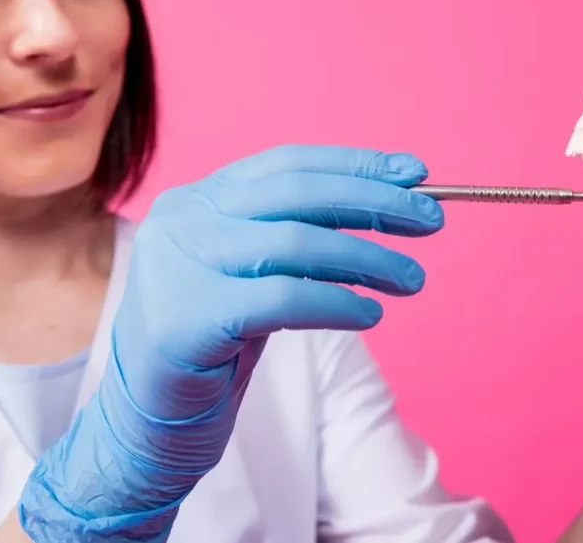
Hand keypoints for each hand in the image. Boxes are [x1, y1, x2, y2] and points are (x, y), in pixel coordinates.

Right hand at [18, 146, 441, 541]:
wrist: (150, 420)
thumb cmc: (219, 338)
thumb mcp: (258, 271)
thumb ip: (305, 233)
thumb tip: (398, 202)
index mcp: (202, 198)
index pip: (290, 162)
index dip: (357, 164)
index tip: (417, 173)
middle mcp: (184, 220)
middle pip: (297, 193)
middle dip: (374, 201)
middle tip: (431, 221)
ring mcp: (179, 267)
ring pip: (295, 243)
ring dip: (368, 259)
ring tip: (413, 279)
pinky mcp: (186, 320)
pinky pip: (283, 299)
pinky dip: (337, 304)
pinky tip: (370, 315)